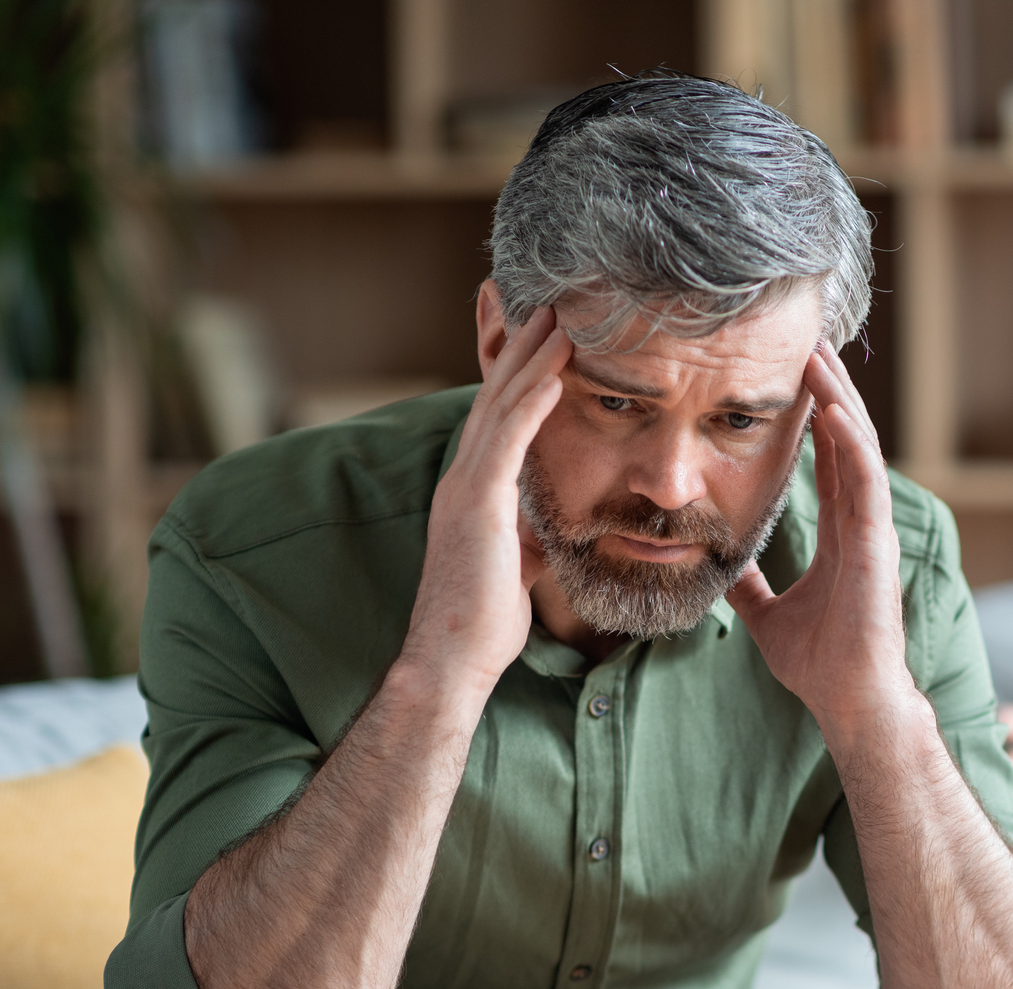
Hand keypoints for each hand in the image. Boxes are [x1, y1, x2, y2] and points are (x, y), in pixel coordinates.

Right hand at [396, 303, 569, 701]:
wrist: (452, 659)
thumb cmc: (483, 623)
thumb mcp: (516, 565)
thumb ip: (528, 536)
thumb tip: (549, 531)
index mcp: (472, 490)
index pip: (498, 419)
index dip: (519, 376)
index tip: (544, 339)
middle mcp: (463, 479)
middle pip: (495, 397)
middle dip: (521, 348)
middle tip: (548, 303)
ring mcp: (467, 487)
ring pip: (502, 406)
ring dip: (532, 358)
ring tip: (560, 318)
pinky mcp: (479, 504)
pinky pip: (509, 438)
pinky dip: (532, 400)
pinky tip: (556, 371)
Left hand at [727, 342, 914, 740]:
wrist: (847, 701)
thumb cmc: (819, 665)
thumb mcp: (766, 615)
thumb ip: (748, 585)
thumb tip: (718, 566)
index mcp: (842, 536)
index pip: (828, 462)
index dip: (814, 419)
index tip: (795, 381)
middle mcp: (861, 525)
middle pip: (846, 442)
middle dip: (829, 393)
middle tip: (808, 345)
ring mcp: (872, 531)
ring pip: (859, 450)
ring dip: (840, 402)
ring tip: (819, 359)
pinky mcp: (876, 545)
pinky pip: (866, 482)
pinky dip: (850, 443)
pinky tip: (833, 409)